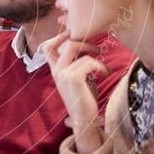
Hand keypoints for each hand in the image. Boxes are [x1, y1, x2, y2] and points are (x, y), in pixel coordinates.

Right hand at [47, 32, 108, 153]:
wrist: (83, 119)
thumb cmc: (83, 98)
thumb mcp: (77, 78)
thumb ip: (77, 64)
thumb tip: (87, 47)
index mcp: (55, 70)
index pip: (48, 47)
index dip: (59, 37)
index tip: (72, 34)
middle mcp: (57, 71)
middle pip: (69, 44)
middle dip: (85, 43)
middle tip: (97, 50)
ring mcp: (64, 74)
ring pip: (82, 54)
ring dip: (97, 58)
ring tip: (103, 67)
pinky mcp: (74, 78)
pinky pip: (90, 62)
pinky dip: (101, 66)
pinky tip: (105, 74)